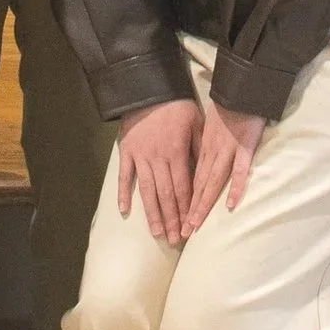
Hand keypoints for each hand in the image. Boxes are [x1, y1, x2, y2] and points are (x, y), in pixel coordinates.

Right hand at [115, 98, 201, 246]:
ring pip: (146, 191)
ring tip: (156, 233)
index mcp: (176, 153)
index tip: (189, 228)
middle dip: (171, 219)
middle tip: (174, 240)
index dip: (186, 210)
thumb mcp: (196, 123)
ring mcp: (140, 157)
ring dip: (152, 213)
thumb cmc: (176, 106)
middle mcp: (157, 159)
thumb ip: (199, 149)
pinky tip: (124, 211)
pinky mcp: (126, 152)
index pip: (183, 188)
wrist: (148, 88)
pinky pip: (124, 176)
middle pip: (166, 195)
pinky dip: (123, 194)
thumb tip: (206, 173)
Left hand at [183, 101, 265, 235]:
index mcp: (203, 149)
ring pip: (213, 181)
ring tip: (196, 225)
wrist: (240, 90)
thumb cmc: (226, 109)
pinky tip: (231, 204)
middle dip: (190, 211)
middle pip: (199, 186)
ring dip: (204, 204)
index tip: (177, 220)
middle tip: (181, 233)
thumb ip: (204, 148)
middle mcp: (212, 152)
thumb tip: (196, 167)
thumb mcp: (208, 129)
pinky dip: (236, 187)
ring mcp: (228, 150)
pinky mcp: (245, 146)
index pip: (191, 180)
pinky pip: (240, 169)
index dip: (184, 201)